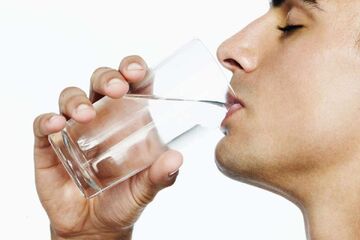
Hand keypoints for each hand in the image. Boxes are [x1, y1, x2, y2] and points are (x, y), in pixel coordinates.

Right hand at [33, 56, 182, 239]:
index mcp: (130, 119)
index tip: (136, 72)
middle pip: (101, 81)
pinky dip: (47, 121)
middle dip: (107, 77)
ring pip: (72, 97)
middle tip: (116, 89)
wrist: (95, 225)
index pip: (132, 83)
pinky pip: (44, 124)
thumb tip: (175, 159)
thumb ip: (161, 175)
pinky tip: (56, 126)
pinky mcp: (51, 144)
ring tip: (86, 115)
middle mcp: (103, 117)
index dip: (133, 68)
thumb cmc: (124, 198)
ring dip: (77, 100)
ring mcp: (75, 128)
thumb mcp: (146, 188)